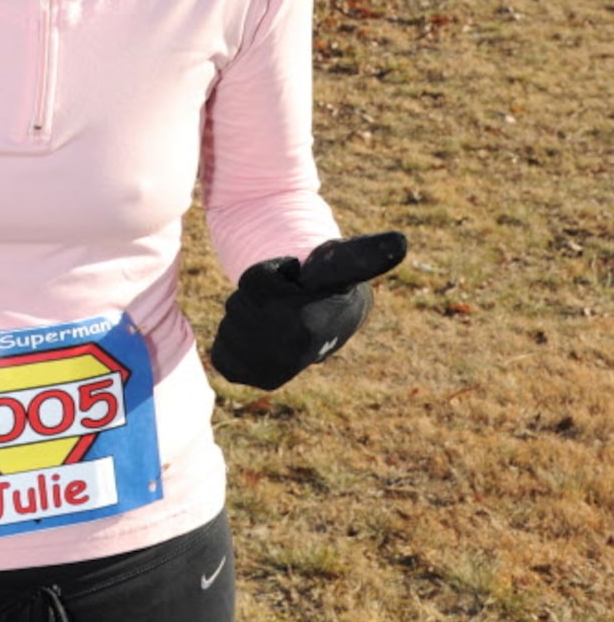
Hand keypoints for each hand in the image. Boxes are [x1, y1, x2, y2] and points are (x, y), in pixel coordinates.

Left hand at [209, 231, 406, 391]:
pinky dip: (230, 338)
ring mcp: (270, 372)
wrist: (323, 319)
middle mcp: (289, 355)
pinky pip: (220, 351)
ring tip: (275, 314)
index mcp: (306, 323)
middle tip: (285, 296)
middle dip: (256, 293)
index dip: (269, 274)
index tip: (293, 281)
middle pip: (239, 302)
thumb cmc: (328, 281)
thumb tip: (401, 242)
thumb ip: (365, 255)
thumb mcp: (342, 261)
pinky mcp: (251, 379)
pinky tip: (259, 336)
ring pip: (230, 322)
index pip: (255, 282)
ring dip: (244, 313)